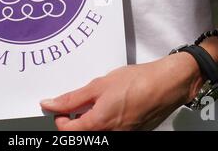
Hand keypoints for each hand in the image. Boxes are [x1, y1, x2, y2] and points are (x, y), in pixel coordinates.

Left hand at [40, 53, 202, 130]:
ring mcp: (123, 136)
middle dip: (75, 120)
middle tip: (78, 104)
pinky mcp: (133, 133)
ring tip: (98, 102)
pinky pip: (112, 131)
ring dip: (91, 121)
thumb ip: (72, 98)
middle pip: (82, 134)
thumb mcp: (98, 85)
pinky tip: (112, 105)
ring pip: (97, 133)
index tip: (61, 107)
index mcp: (98, 124)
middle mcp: (110, 135)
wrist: (167, 84)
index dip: (60, 117)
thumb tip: (50, 104)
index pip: (66, 131)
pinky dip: (106, 121)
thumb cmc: (137, 82)